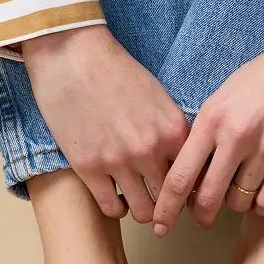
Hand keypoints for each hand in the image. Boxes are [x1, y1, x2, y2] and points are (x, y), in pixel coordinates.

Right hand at [23, 27, 188, 221]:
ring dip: (141, 208)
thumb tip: (184, 164)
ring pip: (143, 212)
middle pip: (170, 200)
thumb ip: (172, 132)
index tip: (181, 191)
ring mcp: (119, 161)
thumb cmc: (114, 70)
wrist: (70, 51)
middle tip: (158, 200)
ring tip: (136, 198)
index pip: (193, 178)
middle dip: (166, 204)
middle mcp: (150, 150)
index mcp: (173, 131)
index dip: (188, 188)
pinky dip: (116, 208)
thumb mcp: (158, 97)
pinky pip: (112, 209)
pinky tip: (114, 196)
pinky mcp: (89, 168)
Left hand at [152, 14, 263, 234]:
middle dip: (201, 215)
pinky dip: (261, 205)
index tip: (160, 224)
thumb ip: (207, 132)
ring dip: (236, 204)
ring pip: (238, 202)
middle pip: (206, 197)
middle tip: (202, 220)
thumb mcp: (226, 95)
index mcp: (212, 118)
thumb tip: (191, 172)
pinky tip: (262, 194)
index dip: (166, 207)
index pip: (179, 176)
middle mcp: (236, 136)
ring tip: (240, 191)